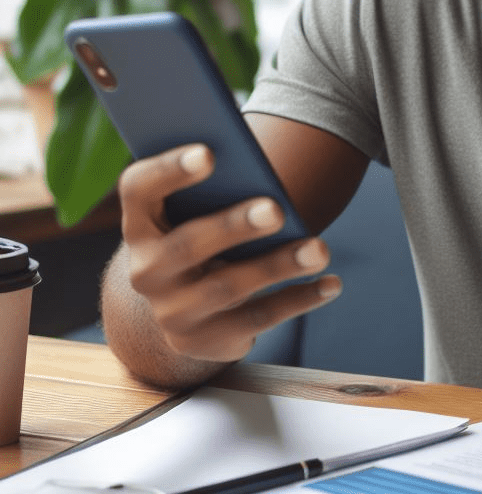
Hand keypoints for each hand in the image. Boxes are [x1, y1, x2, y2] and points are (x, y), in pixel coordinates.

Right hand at [118, 144, 341, 363]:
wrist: (186, 307)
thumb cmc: (204, 234)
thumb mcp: (200, 212)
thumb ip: (219, 187)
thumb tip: (263, 170)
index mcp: (141, 223)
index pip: (139, 189)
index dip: (169, 169)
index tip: (209, 153)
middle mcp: (146, 271)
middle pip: (187, 245)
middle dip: (234, 226)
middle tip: (277, 210)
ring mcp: (173, 311)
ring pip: (229, 287)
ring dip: (279, 266)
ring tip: (320, 249)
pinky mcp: (204, 340)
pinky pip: (257, 319)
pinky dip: (298, 299)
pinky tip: (331, 283)